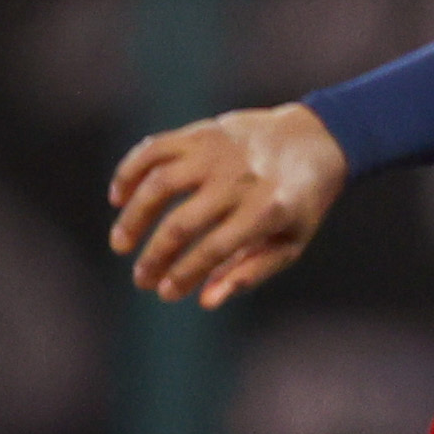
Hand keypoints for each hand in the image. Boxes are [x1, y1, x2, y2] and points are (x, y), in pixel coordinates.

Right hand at [110, 106, 348, 307]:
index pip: (213, 250)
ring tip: (120, 245)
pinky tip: (118, 198)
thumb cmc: (300, 201)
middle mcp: (239, 179)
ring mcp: (217, 152)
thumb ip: (249, 273)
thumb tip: (205, 302)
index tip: (163, 293)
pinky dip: (129, 172)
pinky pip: (153, 150)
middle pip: (180, 223)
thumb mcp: (289, 242)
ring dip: (133, 218)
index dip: (183, 275)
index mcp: (267, 210)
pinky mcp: (200, 132)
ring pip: (159, 184)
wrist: (315, 139)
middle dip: (154, 257)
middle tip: (140, 279)